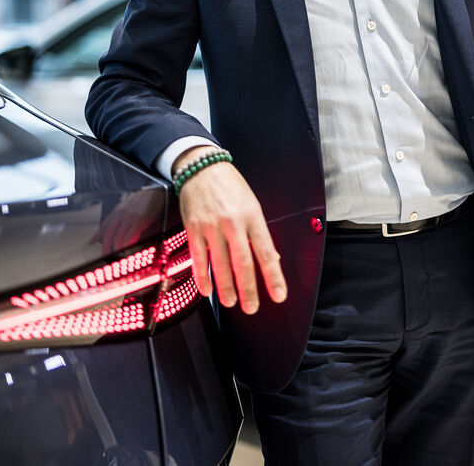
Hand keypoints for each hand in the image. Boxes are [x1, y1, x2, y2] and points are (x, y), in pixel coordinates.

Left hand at [89, 189, 164, 251]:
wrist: (157, 190)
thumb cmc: (146, 197)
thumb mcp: (130, 203)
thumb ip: (124, 214)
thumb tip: (121, 225)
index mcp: (118, 210)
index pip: (104, 225)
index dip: (97, 235)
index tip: (91, 243)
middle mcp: (121, 214)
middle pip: (109, 233)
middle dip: (105, 247)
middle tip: (104, 256)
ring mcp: (129, 217)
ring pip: (118, 237)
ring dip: (116, 249)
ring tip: (116, 257)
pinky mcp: (139, 220)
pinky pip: (130, 236)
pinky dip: (127, 245)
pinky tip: (127, 250)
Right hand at [175, 146, 287, 314]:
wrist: (202, 167)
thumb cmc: (230, 186)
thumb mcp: (252, 205)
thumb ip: (259, 233)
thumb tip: (271, 259)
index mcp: (252, 217)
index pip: (266, 252)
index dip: (273, 277)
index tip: (279, 295)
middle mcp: (233, 223)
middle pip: (242, 262)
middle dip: (248, 289)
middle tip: (251, 307)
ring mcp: (212, 226)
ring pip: (219, 264)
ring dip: (225, 287)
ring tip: (230, 301)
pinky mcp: (194, 228)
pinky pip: (198, 258)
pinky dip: (202, 277)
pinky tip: (207, 289)